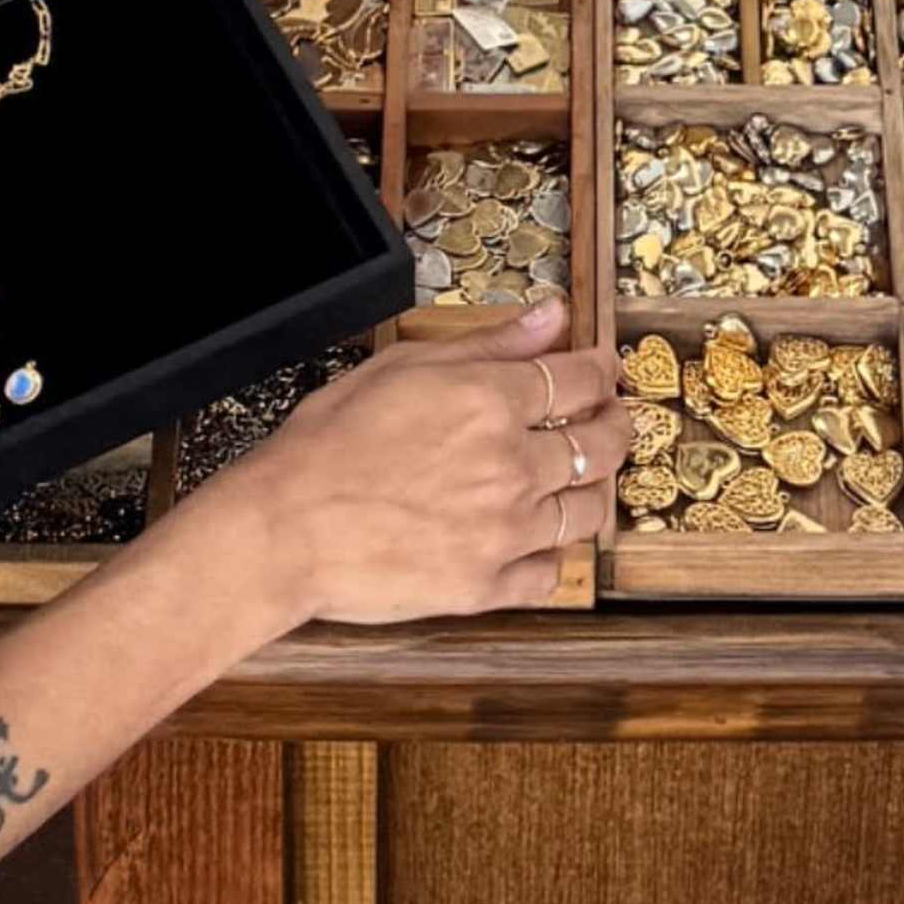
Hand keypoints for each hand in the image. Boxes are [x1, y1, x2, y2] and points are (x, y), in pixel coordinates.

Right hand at [243, 317, 632, 628]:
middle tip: (613, 423)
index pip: (579, 380)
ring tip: (582, 482)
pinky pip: (548, 575)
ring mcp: (502, 533)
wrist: (287, 527)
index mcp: (490, 401)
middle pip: (599, 446)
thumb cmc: (331, 440)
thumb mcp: (404, 366)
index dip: (601, 371)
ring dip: (593, 492)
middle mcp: (510, 466)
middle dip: (616, 427)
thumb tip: (552, 314)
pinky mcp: (484, 588)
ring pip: (586, 513)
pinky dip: (552, 557)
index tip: (605, 369)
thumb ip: (489, 343)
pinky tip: (540, 541)